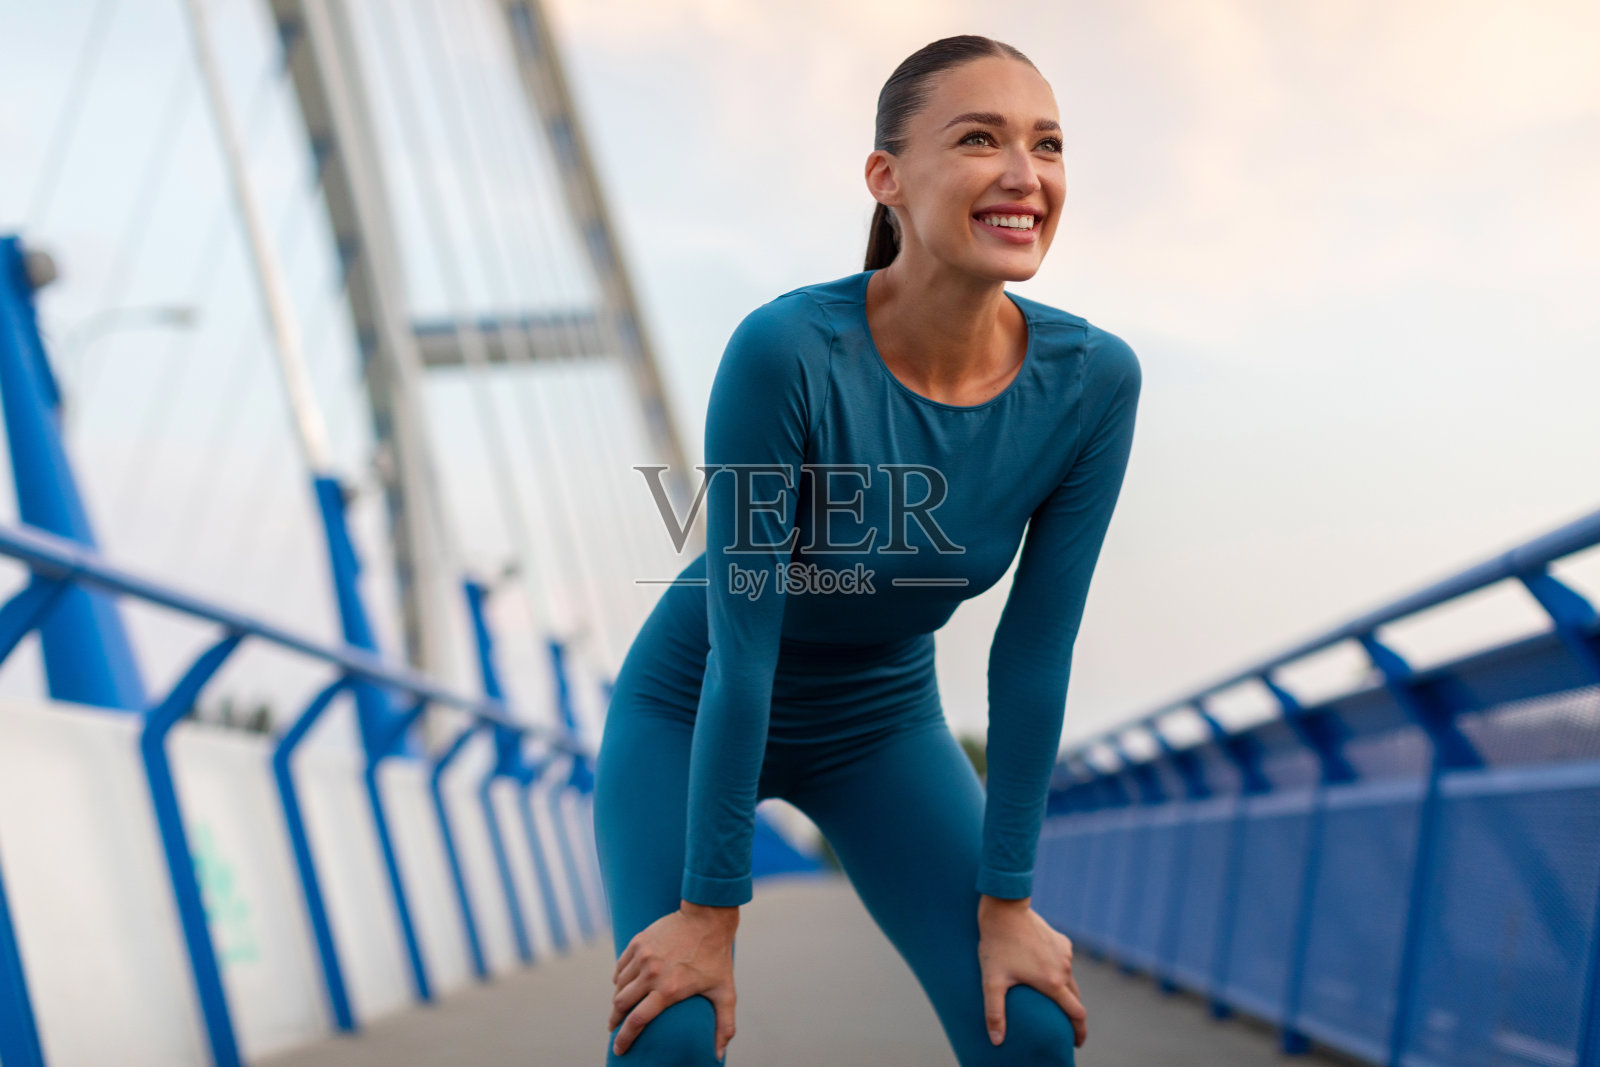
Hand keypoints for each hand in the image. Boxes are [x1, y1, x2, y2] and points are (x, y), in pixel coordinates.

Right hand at [610, 901, 739, 1057]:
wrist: (707, 917)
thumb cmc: (717, 957)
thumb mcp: (725, 992)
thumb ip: (724, 1025)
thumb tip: (719, 1055)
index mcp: (668, 990)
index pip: (636, 1021)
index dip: (624, 1038)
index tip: (618, 1048)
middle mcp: (651, 974)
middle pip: (621, 1005)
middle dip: (615, 1020)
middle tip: (615, 1028)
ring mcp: (643, 957)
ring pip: (619, 986)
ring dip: (617, 999)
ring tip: (620, 1007)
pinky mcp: (638, 942)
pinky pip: (620, 967)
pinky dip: (619, 979)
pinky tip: (623, 984)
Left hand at [975, 895, 1086, 1048]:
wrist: (1005, 909)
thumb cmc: (997, 945)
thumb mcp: (992, 981)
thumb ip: (994, 1012)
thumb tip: (996, 1041)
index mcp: (1052, 983)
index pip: (1076, 1014)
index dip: (1079, 1031)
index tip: (1076, 1042)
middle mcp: (1064, 969)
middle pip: (1075, 998)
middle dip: (1072, 1014)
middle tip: (1065, 1027)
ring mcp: (1065, 953)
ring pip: (1069, 979)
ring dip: (1064, 990)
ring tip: (1052, 998)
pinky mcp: (1062, 941)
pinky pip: (1063, 961)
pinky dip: (1058, 970)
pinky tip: (1044, 970)